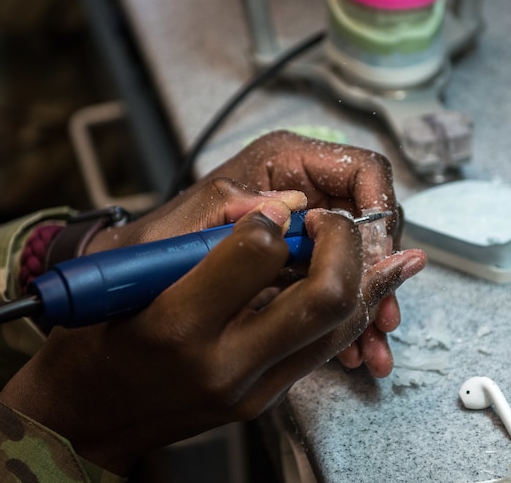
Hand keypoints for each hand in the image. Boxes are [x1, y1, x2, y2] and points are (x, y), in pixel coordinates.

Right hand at [0, 180, 423, 474]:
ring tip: (391, 254)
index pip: (257, 250)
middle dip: (344, 246)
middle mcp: (223, 362)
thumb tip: (269, 213)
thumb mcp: (127, 280)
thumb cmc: (93, 345)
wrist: (86, 418)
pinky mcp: (263, 400)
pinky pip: (322, 350)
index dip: (274, 217)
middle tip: (333, 221)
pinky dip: (348, 313)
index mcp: (177, 322)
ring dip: (367, 281)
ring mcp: (250, 388)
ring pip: (338, 326)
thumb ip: (201, 243)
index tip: (273, 209)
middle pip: (323, 296)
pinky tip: (365, 289)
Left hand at [87, 131, 421, 376]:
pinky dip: (348, 316)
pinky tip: (350, 349)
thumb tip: (289, 209)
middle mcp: (300, 187)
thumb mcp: (181, 227)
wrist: (131, 281)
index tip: (376, 262)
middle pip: (370, 219)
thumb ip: (229, 208)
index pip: (362, 170)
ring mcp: (303, 225)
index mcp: (283, 161)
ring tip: (370, 347)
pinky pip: (338, 283)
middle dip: (379, 269)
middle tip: (380, 316)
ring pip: (360, 257)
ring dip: (368, 301)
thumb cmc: (153, 245)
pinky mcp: (300, 259)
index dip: (378, 215)